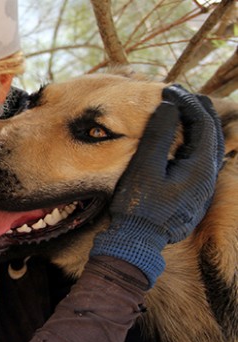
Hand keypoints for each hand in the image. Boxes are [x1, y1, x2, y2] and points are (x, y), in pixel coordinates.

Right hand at [90, 85, 224, 286]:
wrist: (138, 242)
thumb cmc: (138, 205)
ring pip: (211, 147)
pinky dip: (196, 142)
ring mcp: (204, 186)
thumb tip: (169, 106)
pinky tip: (184, 141)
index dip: (187, 102)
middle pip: (212, 133)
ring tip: (184, 111)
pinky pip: (204, 160)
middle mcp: (209, 175)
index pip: (203, 123)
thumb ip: (159, 135)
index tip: (169, 89)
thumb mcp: (144, 167)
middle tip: (180, 94)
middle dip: (197, 110)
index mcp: (200, 166)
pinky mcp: (195, 194)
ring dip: (199, 126)